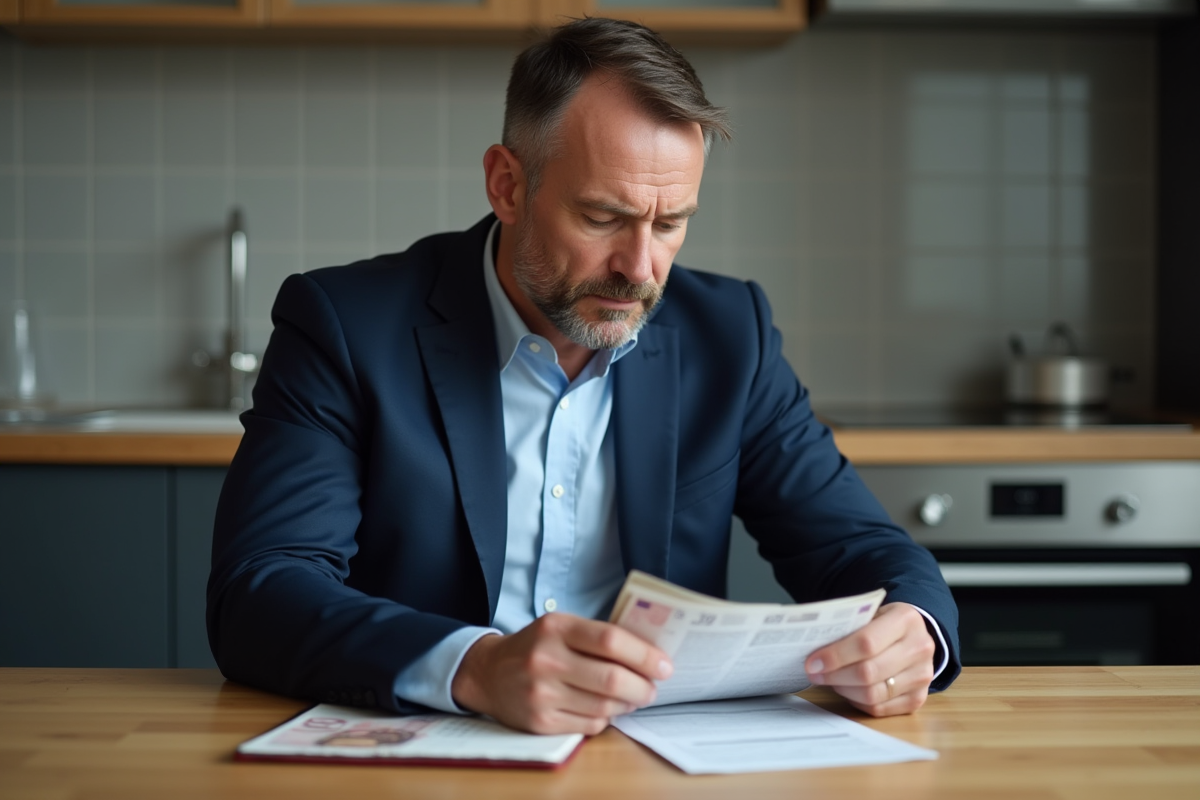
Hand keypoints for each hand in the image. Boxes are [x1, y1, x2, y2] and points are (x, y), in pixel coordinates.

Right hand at [450, 613, 672, 734]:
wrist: (488, 673)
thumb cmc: (536, 647)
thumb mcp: (560, 627)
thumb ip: (598, 635)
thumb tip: (648, 652)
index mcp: (556, 628)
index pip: (610, 640)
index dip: (644, 654)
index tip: (664, 665)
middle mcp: (546, 660)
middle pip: (612, 679)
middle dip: (643, 687)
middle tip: (653, 688)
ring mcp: (541, 693)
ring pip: (604, 706)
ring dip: (628, 704)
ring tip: (633, 697)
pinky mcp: (540, 721)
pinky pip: (589, 724)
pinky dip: (606, 717)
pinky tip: (605, 708)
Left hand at [804, 602, 935, 716]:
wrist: (914, 635)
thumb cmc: (883, 623)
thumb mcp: (870, 613)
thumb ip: (848, 628)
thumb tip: (814, 651)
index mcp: (906, 620)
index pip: (866, 643)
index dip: (836, 655)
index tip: (813, 661)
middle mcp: (919, 648)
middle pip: (868, 672)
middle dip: (835, 675)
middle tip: (814, 673)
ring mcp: (922, 676)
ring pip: (873, 694)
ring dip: (844, 689)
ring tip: (831, 679)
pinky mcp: (918, 698)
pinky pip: (879, 708)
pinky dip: (857, 701)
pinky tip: (848, 689)